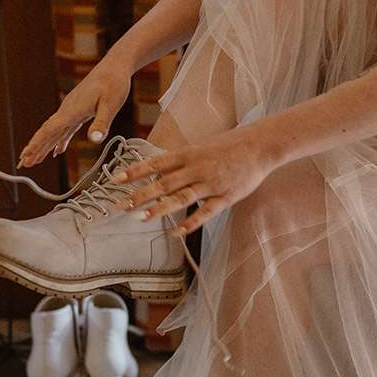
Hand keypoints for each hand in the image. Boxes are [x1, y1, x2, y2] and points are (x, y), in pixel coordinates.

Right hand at [17, 58, 132, 166]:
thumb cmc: (114, 83)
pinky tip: (57, 150)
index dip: (37, 143)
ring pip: (54, 131)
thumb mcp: (111, 104)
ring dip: (44, 146)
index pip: (50, 130)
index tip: (26, 155)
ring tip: (34, 159)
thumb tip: (95, 139)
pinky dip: (59, 140)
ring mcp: (71, 110)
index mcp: (72, 110)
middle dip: (35, 148)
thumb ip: (102, 122)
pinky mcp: (78, 110)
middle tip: (23, 164)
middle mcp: (67, 110)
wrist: (114, 66)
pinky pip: (65, 128)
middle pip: (47, 132)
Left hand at [109, 124, 280, 234]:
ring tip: (142, 218)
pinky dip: (190, 223)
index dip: (135, 171)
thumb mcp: (202, 146)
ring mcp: (211, 183)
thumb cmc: (230, 145)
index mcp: (189, 153)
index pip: (156, 163)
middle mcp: (196, 168)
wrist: (260, 145)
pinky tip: (176, 231)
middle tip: (121, 206)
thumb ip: (182, 159)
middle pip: (163, 183)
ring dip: (160, 208)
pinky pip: (205, 212)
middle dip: (140, 195)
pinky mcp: (226, 197)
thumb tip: (158, 168)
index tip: (116, 179)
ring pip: (181, 198)